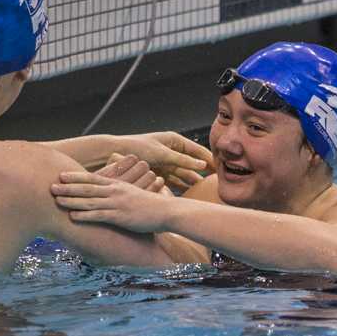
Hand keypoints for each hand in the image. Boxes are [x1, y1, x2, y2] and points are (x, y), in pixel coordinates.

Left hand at [51, 169, 176, 232]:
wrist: (167, 211)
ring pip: (90, 200)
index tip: (62, 174)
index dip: (76, 176)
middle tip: (51, 185)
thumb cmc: (153, 205)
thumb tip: (116, 194)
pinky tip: (72, 216)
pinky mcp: (120, 216)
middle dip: (68, 186)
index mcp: (118, 185)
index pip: (93, 178)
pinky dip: (84, 215)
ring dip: (71, 199)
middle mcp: (115, 191)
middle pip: (87, 187)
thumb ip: (124, 193)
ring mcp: (117, 203)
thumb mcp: (136, 194)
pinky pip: (99, 215)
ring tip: (56, 199)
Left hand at [95, 131, 209, 191]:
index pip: (197, 151)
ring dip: (193, 181)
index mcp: (174, 141)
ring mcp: (165, 162)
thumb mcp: (163, 154)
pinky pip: (173, 180)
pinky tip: (188, 194)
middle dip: (203, 172)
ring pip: (183, 173)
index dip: (209, 159)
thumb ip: (183, 160)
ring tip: (204, 191)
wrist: (115, 152)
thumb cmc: (138, 148)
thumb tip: (203, 165)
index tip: (221, 168)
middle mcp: (171, 151)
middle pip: (192, 163)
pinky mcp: (158, 172)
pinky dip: (181, 186)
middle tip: (216, 182)